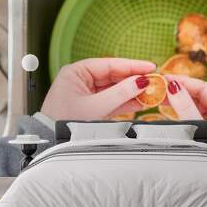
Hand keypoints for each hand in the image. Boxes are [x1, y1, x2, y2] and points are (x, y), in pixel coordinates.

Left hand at [41, 58, 155, 119]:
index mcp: (76, 72)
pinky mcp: (91, 106)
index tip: (150, 66)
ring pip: (114, 88)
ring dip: (132, 91)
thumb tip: (141, 82)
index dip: (131, 65)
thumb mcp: (95, 107)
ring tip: (151, 91)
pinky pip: (111, 100)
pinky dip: (125, 102)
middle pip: (113, 75)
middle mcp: (81, 80)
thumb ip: (120, 94)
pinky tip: (141, 101)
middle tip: (154, 80)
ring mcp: (87, 93)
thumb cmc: (64, 122)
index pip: (109, 64)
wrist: (51, 143)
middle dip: (134, 79)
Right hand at [164, 74, 206, 131]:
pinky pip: (193, 116)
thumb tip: (174, 88)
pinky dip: (181, 111)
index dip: (188, 83)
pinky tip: (171, 107)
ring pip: (195, 106)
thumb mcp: (200, 129)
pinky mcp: (206, 134)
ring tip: (163, 96)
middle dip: (181, 90)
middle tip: (163, 86)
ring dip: (179, 100)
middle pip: (201, 97)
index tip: (171, 79)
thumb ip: (186, 108)